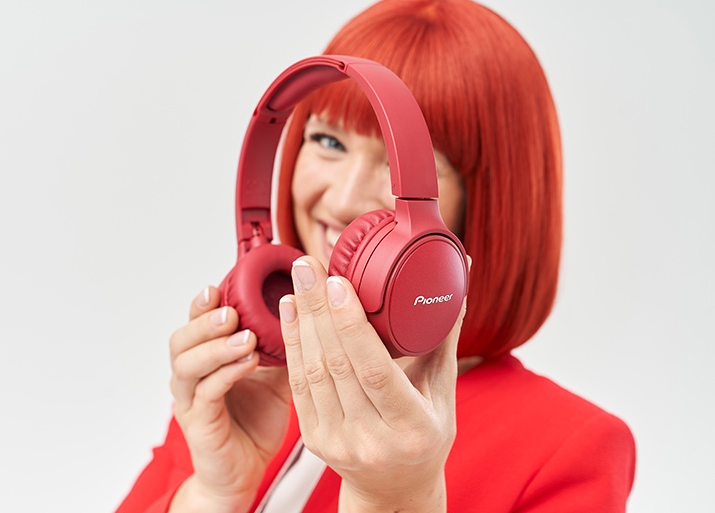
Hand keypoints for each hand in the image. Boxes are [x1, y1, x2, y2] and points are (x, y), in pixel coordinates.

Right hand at [168, 286, 290, 511]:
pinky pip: (206, 394)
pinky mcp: (200, 425)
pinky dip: (226, 374)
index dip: (203, 303)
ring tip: (245, 336)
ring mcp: (190, 401)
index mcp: (205, 358)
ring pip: (188, 365)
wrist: (246, 470)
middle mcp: (191, 376)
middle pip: (181, 339)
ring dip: (216, 346)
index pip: (195, 322)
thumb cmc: (257, 419)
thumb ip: (282, 345)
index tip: (219, 286)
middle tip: (232, 310)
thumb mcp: (275, 374)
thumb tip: (310, 309)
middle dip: (205, 321)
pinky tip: (248, 363)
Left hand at [279, 257, 466, 511]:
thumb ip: (444, 330)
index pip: (375, 370)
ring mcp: (338, 442)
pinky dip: (293, 345)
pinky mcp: (314, 439)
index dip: (352, 325)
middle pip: (337, 365)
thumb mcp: (443, 386)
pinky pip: (298, 385)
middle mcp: (372, 440)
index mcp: (412, 427)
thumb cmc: (426, 430)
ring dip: (301, 322)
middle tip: (307, 264)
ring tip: (298, 280)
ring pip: (312, 372)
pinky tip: (291, 313)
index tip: (337, 283)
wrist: (394, 486)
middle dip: (318, 309)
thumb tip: (460, 270)